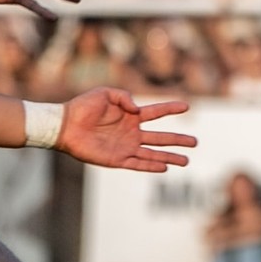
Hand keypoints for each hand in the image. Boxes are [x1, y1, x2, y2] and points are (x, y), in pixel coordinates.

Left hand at [58, 88, 196, 173]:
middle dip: (178, 140)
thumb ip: (124, 97)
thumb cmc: (82, 107)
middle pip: (160, 137)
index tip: (187, 107)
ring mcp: (125, 147)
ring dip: (170, 157)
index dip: (171, 108)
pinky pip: (137, 164)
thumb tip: (138, 110)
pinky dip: (151, 166)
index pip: (156, 112)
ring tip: (187, 161)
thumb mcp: (104, 93)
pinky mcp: (116, 159)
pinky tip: (165, 168)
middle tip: (195, 142)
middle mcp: (131, 132)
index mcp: (130, 115)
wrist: (64, 126)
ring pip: (153, 153)